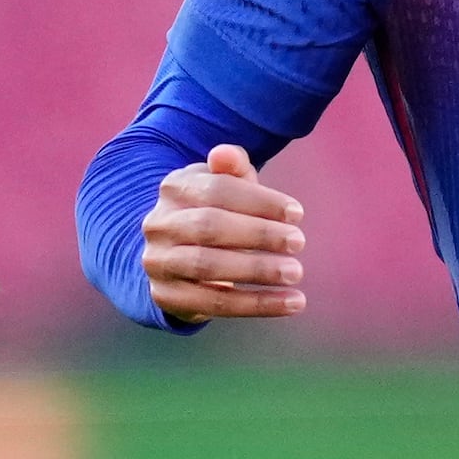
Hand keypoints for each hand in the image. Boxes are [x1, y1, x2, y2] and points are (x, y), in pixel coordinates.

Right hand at [142, 144, 307, 320]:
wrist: (179, 257)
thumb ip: (233, 168)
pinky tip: (291, 302)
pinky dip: (257, 304)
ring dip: (257, 269)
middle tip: (299, 242)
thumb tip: (226, 154)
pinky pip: (214, 303)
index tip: (297, 214)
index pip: (218, 189)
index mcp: (174, 188)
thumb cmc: (218, 212)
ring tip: (296, 272)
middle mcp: (159, 224)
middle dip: (259, 234)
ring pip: (207, 265)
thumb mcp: (227, 186)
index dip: (260, 201)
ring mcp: (158, 262)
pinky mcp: (166, 296)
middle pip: (209, 226)